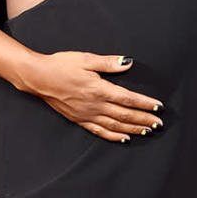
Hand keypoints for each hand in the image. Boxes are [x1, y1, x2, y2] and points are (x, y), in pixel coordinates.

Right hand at [23, 51, 162, 142]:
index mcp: (99, 89)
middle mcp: (94, 105)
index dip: (145, 104)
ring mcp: (87, 115)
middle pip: (125, 116)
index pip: (128, 99)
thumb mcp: (86, 59)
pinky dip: (114, 136)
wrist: (38, 77)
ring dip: (133, 130)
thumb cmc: (60, 65)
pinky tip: (125, 138)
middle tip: (159, 124)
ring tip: (148, 132)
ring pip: (115, 126)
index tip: (158, 107)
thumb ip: (108, 63)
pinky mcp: (79, 120)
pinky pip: (100, 131)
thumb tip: (128, 63)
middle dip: (144, 120)